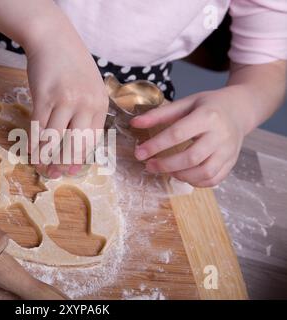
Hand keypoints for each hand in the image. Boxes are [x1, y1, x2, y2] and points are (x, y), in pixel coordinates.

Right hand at [25, 29, 107, 177]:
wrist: (53, 39)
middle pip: (75, 143)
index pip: (91, 140)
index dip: (79, 158)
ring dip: (45, 155)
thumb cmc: (71, 65)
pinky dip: (33, 142)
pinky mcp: (44, 97)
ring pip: (54, 138)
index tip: (71, 169)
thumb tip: (76, 143)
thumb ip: (87, 112)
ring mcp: (65, 100)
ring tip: (40, 165)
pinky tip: (30, 151)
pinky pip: (38, 127)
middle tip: (54, 173)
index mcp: (100, 104)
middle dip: (63, 162)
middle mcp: (85, 104)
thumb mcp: (90, 87)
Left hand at [130, 87, 250, 186]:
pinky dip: (196, 182)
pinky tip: (183, 175)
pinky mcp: (231, 162)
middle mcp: (220, 135)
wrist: (239, 110)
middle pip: (191, 157)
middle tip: (149, 165)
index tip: (139, 153)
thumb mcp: (185, 103)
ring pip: (205, 172)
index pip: (177, 134)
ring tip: (166, 170)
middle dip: (166, 165)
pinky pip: (214, 180)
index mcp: (207, 116)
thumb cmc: (208, 106)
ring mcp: (228, 151)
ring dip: (181, 175)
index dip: (155, 145)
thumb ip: (159, 114)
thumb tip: (134, 123)